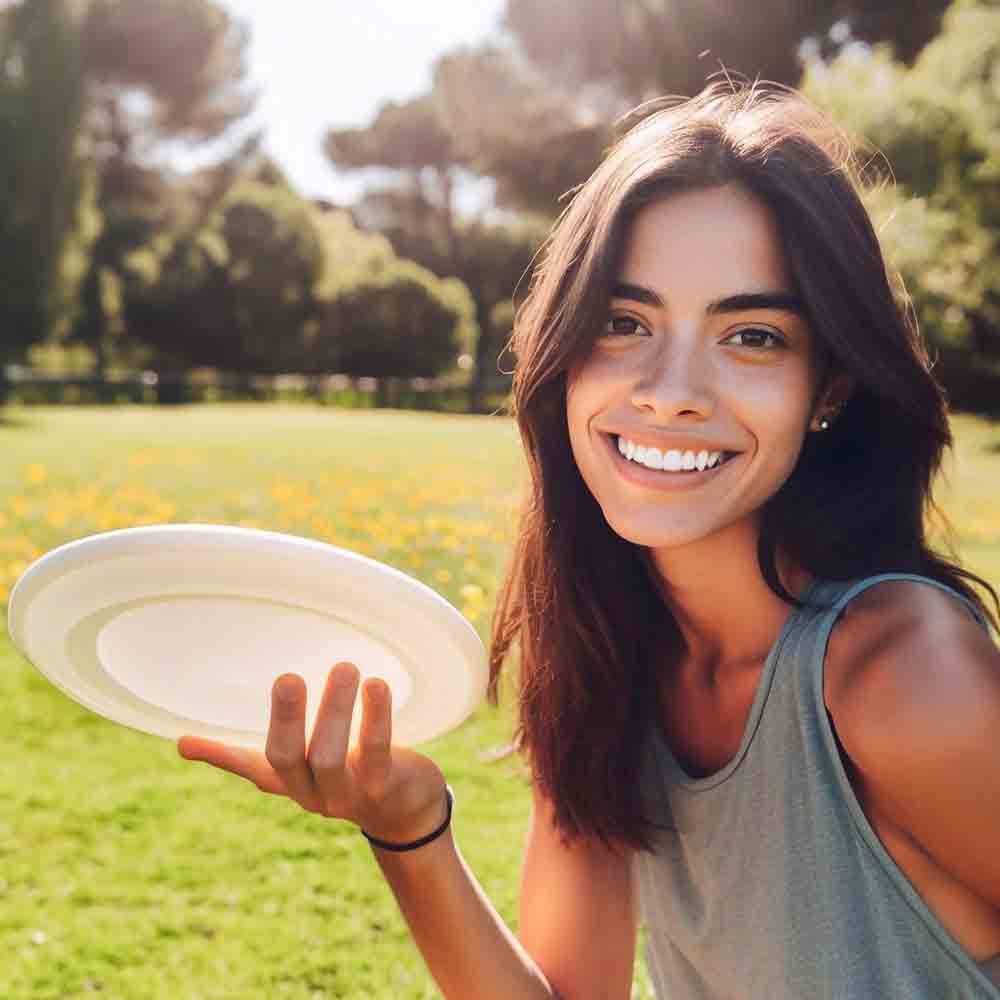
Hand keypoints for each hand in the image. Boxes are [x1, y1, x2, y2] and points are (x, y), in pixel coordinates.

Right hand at [177, 661, 448, 844]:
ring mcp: (348, 795)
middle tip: (288, 676)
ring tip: (345, 666)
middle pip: (288, 759)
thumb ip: (266, 747)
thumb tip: (182, 743)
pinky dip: (375, 717)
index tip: (182, 742)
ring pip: (332, 756)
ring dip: (336, 709)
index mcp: (292, 781)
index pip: (250, 766)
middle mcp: (312, 793)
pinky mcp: (384, 786)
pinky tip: (377, 685)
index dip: (217, 756)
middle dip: (286, 719)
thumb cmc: (351, 771)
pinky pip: (377, 752)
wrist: (407, 811)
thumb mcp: (308, 761)